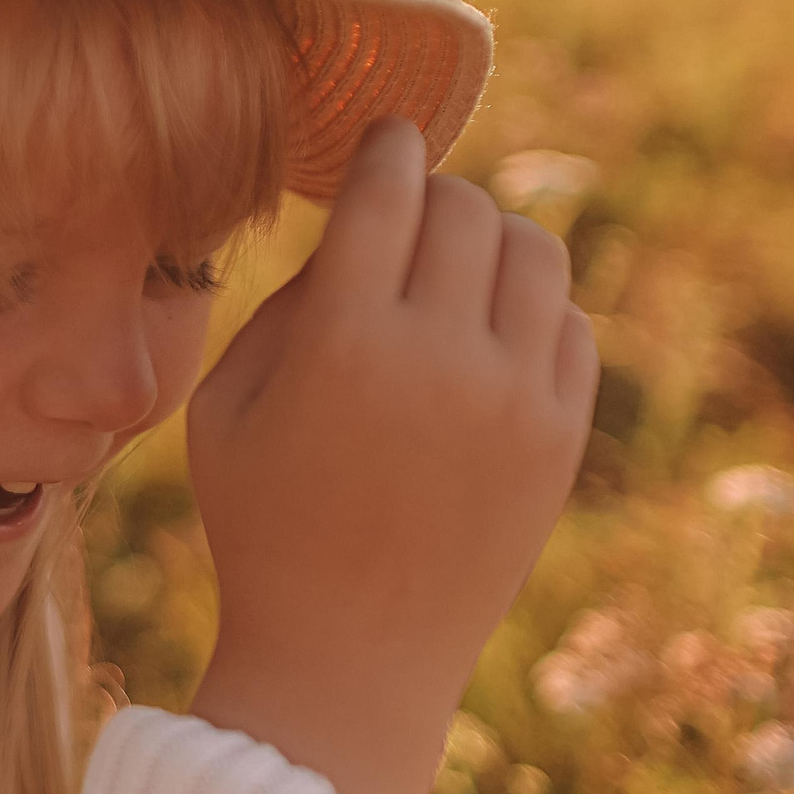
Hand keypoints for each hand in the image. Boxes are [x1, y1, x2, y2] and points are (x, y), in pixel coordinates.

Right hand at [183, 115, 599, 793]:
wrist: (349, 656)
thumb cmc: (261, 524)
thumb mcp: (222, 409)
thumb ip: (284, 307)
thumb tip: (354, 232)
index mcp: (346, 342)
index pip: (389, 191)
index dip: (386, 147)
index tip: (383, 136)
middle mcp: (443, 357)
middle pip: (468, 207)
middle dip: (434, 192)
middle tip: (408, 211)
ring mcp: (515, 398)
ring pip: (536, 251)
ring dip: (492, 239)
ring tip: (455, 265)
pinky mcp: (561, 438)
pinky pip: (570, 325)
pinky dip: (529, 309)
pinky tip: (484, 335)